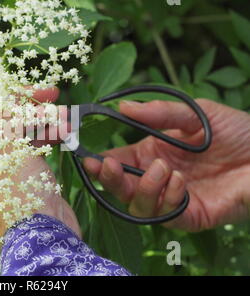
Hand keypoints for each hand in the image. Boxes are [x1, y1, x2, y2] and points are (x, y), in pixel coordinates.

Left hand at [0, 87, 80, 236]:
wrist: (42, 234)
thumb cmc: (13, 188)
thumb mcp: (4, 142)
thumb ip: (1, 110)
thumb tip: (4, 89)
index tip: (11, 78)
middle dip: (27, 104)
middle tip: (50, 93)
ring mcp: (0, 165)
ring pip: (19, 129)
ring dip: (44, 119)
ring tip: (66, 115)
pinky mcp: (22, 173)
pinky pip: (32, 145)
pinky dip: (47, 136)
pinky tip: (65, 130)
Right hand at [84, 99, 249, 230]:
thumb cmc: (236, 130)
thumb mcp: (195, 114)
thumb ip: (159, 113)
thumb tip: (122, 106)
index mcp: (152, 154)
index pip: (117, 162)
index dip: (100, 162)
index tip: (87, 156)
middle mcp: (157, 178)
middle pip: (121, 188)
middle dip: (111, 180)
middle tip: (109, 166)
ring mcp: (173, 199)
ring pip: (138, 206)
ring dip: (143, 189)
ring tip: (163, 168)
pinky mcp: (191, 216)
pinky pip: (166, 216)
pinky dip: (166, 199)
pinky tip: (180, 181)